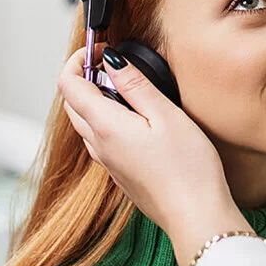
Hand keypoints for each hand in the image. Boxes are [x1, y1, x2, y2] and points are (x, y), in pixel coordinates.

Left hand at [57, 46, 250, 265]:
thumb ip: (135, 85)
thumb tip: (111, 61)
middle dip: (85, 77)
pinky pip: (100, 141)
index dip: (79, 59)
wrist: (195, 217)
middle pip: (73, 103)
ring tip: (126, 90)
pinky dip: (106, 121)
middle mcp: (99, 145)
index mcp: (105, 126)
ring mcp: (108, 163)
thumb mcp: (165, 114)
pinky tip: (135, 122)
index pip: (69, 84)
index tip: (100, 48)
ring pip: (85, 123)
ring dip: (95, 100)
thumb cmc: (188, 169)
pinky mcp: (121, 174)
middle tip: (112, 64)